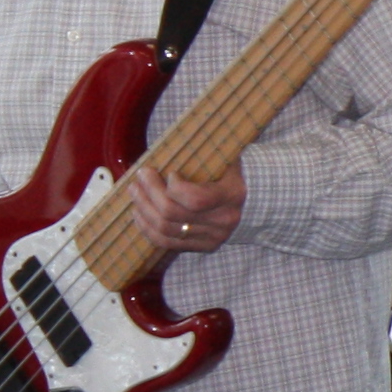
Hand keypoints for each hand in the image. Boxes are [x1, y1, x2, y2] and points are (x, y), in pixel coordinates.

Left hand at [126, 161, 245, 261]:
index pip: (195, 199)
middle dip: (150, 193)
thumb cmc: (233, 173)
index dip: (174, 188)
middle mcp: (223, 221)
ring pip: (165, 230)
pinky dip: (147, 228)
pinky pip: (166, 243)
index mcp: (231, 195)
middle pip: (172, 214)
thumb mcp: (226, 158)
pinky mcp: (203, 247)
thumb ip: (204, 152)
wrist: (255, 201)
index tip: (169, 173)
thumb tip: (169, 144)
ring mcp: (212, 238)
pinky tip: (139, 213)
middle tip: (140, 175)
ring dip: (143, 209)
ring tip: (136, 192)